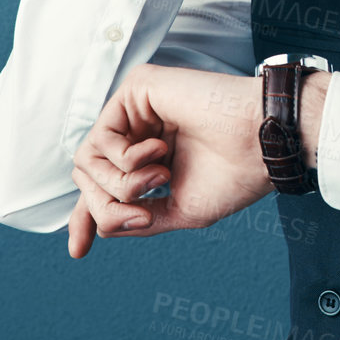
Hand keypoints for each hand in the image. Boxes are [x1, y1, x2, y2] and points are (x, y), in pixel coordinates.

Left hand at [67, 63, 274, 258]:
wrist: (260, 144)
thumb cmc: (234, 175)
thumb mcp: (178, 210)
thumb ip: (137, 218)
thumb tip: (99, 229)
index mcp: (151, 156)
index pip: (104, 185)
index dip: (87, 216)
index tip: (78, 251)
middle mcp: (139, 130)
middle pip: (88, 174)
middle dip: (106, 204)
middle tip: (141, 214)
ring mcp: (136, 108)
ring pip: (88, 159)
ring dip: (119, 183)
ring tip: (159, 179)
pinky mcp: (136, 88)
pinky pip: (102, 135)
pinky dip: (125, 159)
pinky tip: (158, 152)